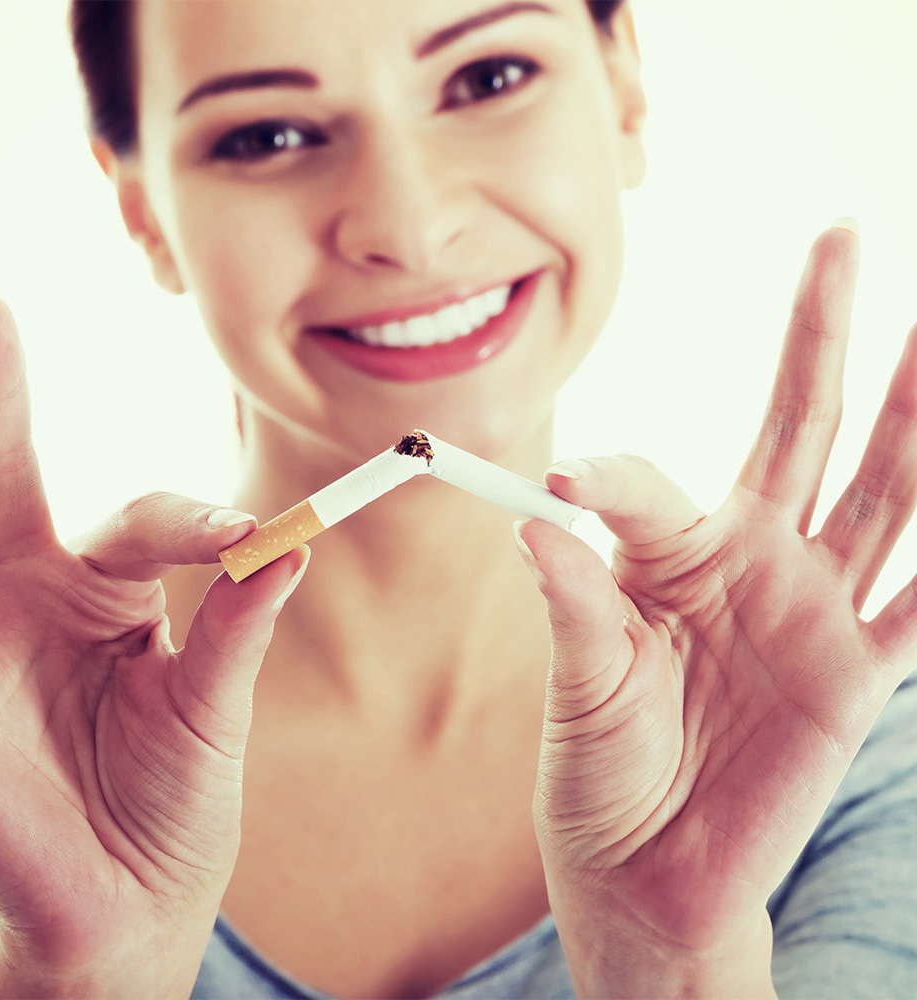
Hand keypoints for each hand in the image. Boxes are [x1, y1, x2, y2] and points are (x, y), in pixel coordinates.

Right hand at [0, 295, 307, 997]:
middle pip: (8, 475)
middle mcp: (35, 599)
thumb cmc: (176, 800)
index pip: (143, 518)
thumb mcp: (215, 705)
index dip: (192, 520)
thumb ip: (236, 627)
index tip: (244, 537)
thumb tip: (291, 544)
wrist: (128, 904)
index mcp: (111, 594)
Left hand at [516, 223, 916, 997]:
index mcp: (670, 558)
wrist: (647, 867)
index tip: (563, 484)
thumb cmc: (603, 770)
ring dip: (916, 411)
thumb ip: (578, 604)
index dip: (608, 478)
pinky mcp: (856, 678)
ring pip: (882, 489)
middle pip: (798, 428)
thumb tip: (538, 518)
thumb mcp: (581, 686)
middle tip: (839, 237)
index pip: (647, 483)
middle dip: (818, 337)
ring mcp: (811, 612)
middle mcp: (748, 563)